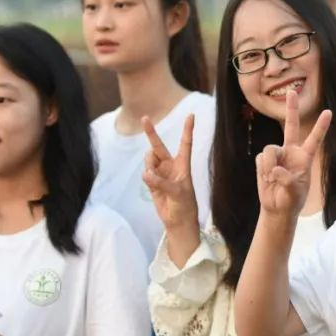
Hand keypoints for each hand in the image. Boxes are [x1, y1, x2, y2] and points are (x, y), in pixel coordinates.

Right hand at [142, 114, 200, 232]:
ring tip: (154, 179)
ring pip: (149, 160)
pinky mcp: (152, 181)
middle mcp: (171, 165)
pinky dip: (147, 178)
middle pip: (158, 146)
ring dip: (149, 166)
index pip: (185, 143)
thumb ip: (162, 183)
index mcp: (183, 165)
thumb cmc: (185, 205)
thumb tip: (147, 174)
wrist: (177, 220)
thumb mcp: (178, 193)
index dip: (187, 129)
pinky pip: (145, 173)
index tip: (191, 115)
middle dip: (151, 133)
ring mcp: (160, 172)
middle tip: (144, 118)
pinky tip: (152, 186)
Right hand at [255, 90, 330, 217]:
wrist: (277, 207)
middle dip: (291, 109)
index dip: (321, 127)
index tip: (329, 112)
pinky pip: (261, 159)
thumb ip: (287, 180)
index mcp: (304, 157)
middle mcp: (291, 151)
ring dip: (269, 165)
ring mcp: (277, 154)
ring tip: (272, 179)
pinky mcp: (263, 160)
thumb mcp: (295, 193)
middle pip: (290, 125)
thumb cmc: (292, 200)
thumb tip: (275, 170)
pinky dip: (263, 170)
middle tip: (292, 91)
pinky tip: (266, 179)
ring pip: (270, 149)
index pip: (314, 139)